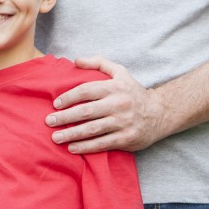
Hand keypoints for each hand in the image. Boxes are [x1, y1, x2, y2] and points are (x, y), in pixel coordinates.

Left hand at [45, 55, 165, 153]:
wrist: (159, 113)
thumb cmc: (133, 92)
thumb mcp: (120, 72)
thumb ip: (98, 63)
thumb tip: (76, 60)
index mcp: (114, 87)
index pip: (86, 91)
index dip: (69, 97)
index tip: (55, 104)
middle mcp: (118, 104)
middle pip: (86, 111)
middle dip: (65, 117)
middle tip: (49, 121)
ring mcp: (122, 122)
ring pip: (92, 129)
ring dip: (72, 134)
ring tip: (55, 137)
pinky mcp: (126, 138)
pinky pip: (102, 143)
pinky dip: (86, 147)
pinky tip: (72, 148)